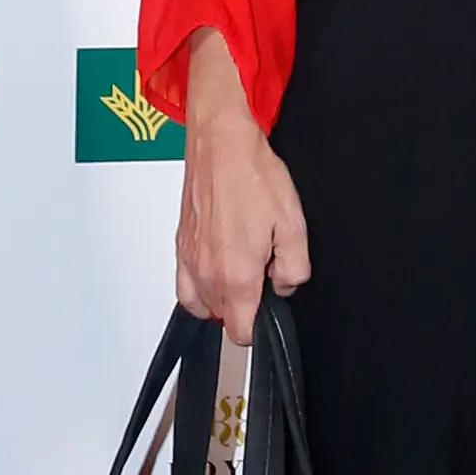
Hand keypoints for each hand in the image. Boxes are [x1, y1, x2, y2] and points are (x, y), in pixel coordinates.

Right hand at [173, 32, 308, 344]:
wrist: (222, 142)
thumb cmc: (253, 175)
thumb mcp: (293, 224)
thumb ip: (294, 268)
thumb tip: (285, 285)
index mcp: (237, 275)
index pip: (242, 332)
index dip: (260, 326)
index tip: (270, 306)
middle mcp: (207, 273)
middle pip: (224, 318)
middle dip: (246, 304)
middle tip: (263, 271)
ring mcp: (190, 261)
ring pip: (204, 304)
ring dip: (223, 296)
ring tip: (243, 266)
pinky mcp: (181, 247)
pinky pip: (185, 287)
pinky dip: (199, 288)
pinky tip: (218, 268)